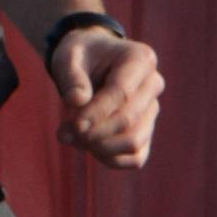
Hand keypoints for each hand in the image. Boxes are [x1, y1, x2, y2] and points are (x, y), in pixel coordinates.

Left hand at [50, 25, 162, 167]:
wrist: (92, 62)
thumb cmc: (81, 57)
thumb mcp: (68, 58)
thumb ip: (71, 77)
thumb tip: (77, 101)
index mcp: (140, 59)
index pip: (122, 93)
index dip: (96, 112)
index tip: (73, 124)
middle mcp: (153, 84)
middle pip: (128, 119)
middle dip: (94, 132)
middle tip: (63, 133)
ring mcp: (152, 110)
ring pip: (134, 142)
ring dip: (99, 148)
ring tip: (71, 138)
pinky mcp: (146, 131)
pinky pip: (136, 157)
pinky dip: (110, 159)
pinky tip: (87, 148)